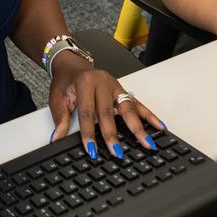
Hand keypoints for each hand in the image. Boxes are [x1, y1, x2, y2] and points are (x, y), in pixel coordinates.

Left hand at [47, 53, 162, 159]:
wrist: (71, 63)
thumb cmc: (65, 81)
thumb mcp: (56, 97)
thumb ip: (60, 117)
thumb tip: (57, 138)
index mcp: (84, 83)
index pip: (87, 112)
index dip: (89, 133)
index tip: (92, 150)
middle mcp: (102, 82)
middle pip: (109, 112)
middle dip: (113, 134)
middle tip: (118, 152)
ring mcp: (115, 85)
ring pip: (128, 107)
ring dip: (138, 127)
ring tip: (147, 143)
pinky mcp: (122, 89)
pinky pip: (138, 103)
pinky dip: (149, 115)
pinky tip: (159, 126)